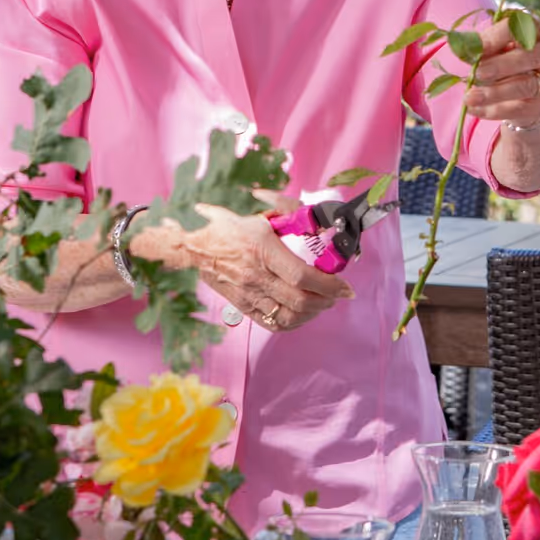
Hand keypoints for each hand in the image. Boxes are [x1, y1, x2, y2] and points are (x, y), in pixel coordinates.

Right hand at [133, 198, 353, 330]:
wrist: (194, 248)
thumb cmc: (229, 229)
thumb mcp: (261, 217)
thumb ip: (291, 216)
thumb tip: (319, 221)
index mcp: (262, 250)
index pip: (302, 276)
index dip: (329, 285)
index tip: (345, 286)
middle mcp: (256, 275)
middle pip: (300, 300)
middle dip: (327, 300)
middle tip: (338, 295)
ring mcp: (248, 294)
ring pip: (290, 316)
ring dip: (313, 313)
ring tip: (324, 304)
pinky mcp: (243, 307)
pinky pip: (274, 323)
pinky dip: (295, 322)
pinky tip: (304, 313)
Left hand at [465, 18, 539, 128]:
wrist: (534, 89)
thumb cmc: (512, 57)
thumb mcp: (502, 44)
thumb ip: (489, 42)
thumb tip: (467, 46)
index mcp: (539, 30)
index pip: (523, 28)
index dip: (499, 36)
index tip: (477, 47)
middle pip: (531, 58)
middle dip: (501, 66)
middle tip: (477, 73)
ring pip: (525, 86)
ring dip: (494, 92)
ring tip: (470, 96)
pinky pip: (518, 109)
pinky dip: (493, 110)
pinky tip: (474, 109)